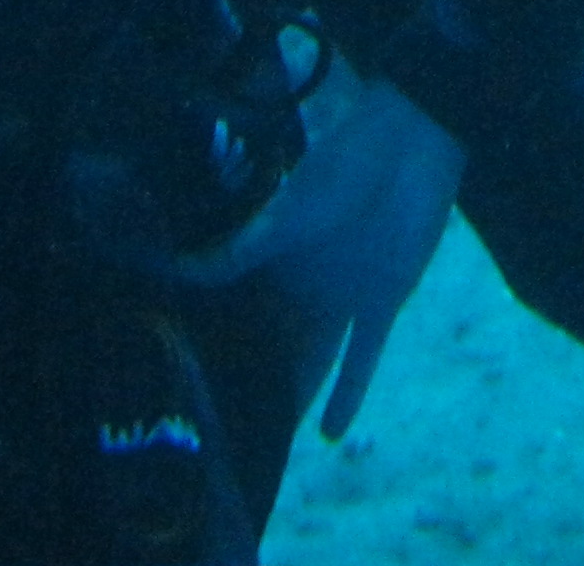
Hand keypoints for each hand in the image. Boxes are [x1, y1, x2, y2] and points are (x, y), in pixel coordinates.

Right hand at [176, 71, 464, 439]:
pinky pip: (362, 357)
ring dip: (295, 393)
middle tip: (223, 426)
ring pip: (312, 358)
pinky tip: (331, 434)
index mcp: (273, 258)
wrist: (410, 144)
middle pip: (272, 342)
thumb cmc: (340, 164)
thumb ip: (237, 250)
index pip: (235, 310)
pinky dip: (349, 392)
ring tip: (267, 440)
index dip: (213, 341)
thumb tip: (173, 270)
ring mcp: (340, 296)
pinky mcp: (380, 303)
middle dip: (253, 378)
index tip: (184, 377)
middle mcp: (302, 284)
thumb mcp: (284, 214)